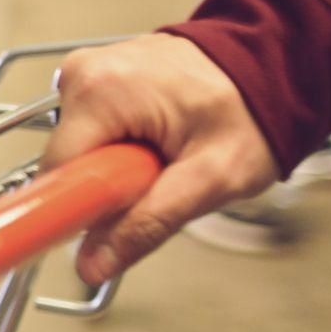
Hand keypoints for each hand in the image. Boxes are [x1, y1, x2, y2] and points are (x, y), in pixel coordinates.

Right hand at [43, 35, 281, 284]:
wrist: (274, 66)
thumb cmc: (252, 112)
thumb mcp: (210, 180)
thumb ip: (148, 224)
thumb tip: (92, 265)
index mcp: (99, 92)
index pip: (56, 172)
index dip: (76, 207)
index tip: (105, 227)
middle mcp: (81, 73)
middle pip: (67, 161)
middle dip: (106, 186)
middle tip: (160, 180)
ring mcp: (86, 70)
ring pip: (78, 149)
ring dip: (114, 167)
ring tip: (164, 157)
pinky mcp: (95, 76)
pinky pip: (89, 129)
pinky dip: (118, 146)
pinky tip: (156, 140)